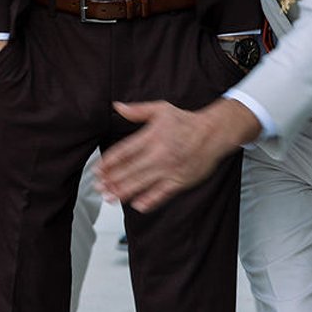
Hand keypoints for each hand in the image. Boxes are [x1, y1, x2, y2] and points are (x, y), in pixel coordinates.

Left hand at [99, 98, 256, 212]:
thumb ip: (137, 110)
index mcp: (152, 136)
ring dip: (123, 192)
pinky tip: (136, 205)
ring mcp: (170, 169)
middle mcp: (159, 154)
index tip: (98, 169)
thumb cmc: (187, 121)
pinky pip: (162, 194)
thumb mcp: (161, 109)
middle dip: (111, 179)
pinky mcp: (180, 181)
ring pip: (142, 184)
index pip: (124, 151)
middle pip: (130, 170)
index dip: (109, 162)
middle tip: (98, 187)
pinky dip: (149, 201)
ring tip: (110, 197)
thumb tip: (117, 106)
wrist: (214, 133)